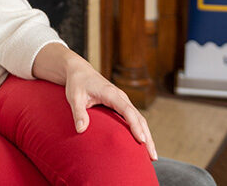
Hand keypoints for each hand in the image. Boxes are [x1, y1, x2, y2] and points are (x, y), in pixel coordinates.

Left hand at [33, 43, 156, 159]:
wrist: (79, 71)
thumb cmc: (77, 83)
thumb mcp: (74, 97)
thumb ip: (78, 113)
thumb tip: (80, 130)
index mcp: (111, 93)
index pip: (127, 111)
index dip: (135, 126)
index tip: (141, 141)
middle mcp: (120, 96)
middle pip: (139, 117)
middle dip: (147, 136)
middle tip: (152, 156)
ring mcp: (122, 100)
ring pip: (139, 119)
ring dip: (147, 136)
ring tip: (152, 156)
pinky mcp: (121, 104)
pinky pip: (134, 118)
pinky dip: (141, 130)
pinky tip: (143, 144)